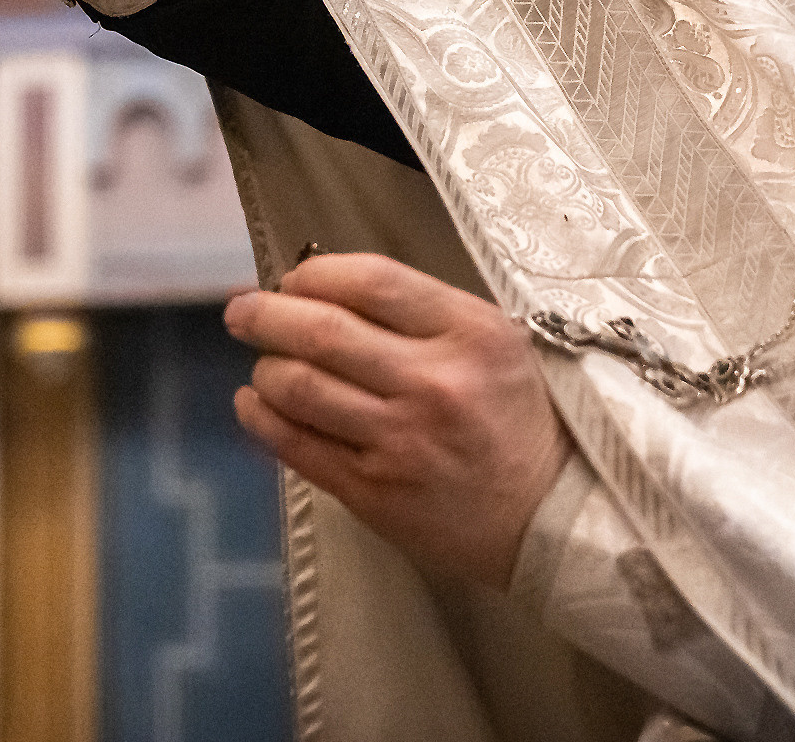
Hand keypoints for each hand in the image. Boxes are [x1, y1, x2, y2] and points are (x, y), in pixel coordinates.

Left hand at [224, 253, 569, 592]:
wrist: (551, 519)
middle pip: (322, 332)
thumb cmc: (520, 419)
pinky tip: (254, 402)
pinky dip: (262, 417)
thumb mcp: (497, 344)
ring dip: (264, 366)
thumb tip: (329, 288)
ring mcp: (399, 442)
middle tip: (243, 310)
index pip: (373, 282)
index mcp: (471, 334)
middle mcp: (432, 383)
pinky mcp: (374, 492)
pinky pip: (297, 445)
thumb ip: (425, 313)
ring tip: (261, 361)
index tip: (294, 278)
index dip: (317, 273)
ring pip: (299, 388)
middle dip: (266, 314)